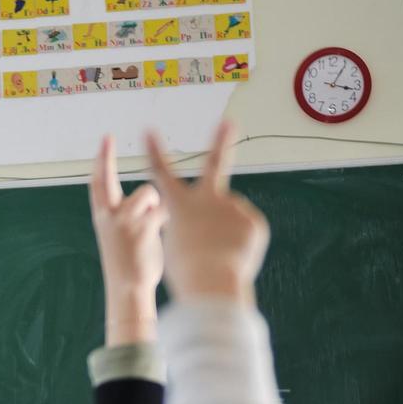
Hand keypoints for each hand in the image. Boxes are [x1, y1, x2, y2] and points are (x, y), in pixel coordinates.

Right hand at [89, 135, 164, 345]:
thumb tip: (158, 199)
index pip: (98, 184)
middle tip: (105, 139)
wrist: (129, 290)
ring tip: (159, 227)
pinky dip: (170, 220)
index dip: (101, 161)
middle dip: (104, 157)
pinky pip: (165, 210)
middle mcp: (109, 215)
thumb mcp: (125, 238)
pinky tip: (168, 235)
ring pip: (150, 193)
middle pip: (105, 180)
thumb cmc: (130, 266)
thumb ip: (137, 216)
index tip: (105, 140)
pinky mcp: (144, 226)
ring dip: (159, 206)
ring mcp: (125, 220)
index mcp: (103, 218)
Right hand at [146, 122, 268, 306]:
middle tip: (229, 122)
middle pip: (215, 163)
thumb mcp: (175, 247)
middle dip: (221, 141)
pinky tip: (233, 258)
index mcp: (180, 205)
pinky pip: (246, 233)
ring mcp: (232, 207)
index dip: (154, 152)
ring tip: (218, 257)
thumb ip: (191, 229)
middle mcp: (208, 199)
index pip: (162, 174)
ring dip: (225, 236)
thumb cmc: (186, 271)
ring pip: (229, 220)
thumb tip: (214, 224)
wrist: (211, 281)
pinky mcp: (253, 221)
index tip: (149, 131)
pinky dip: (240, 247)